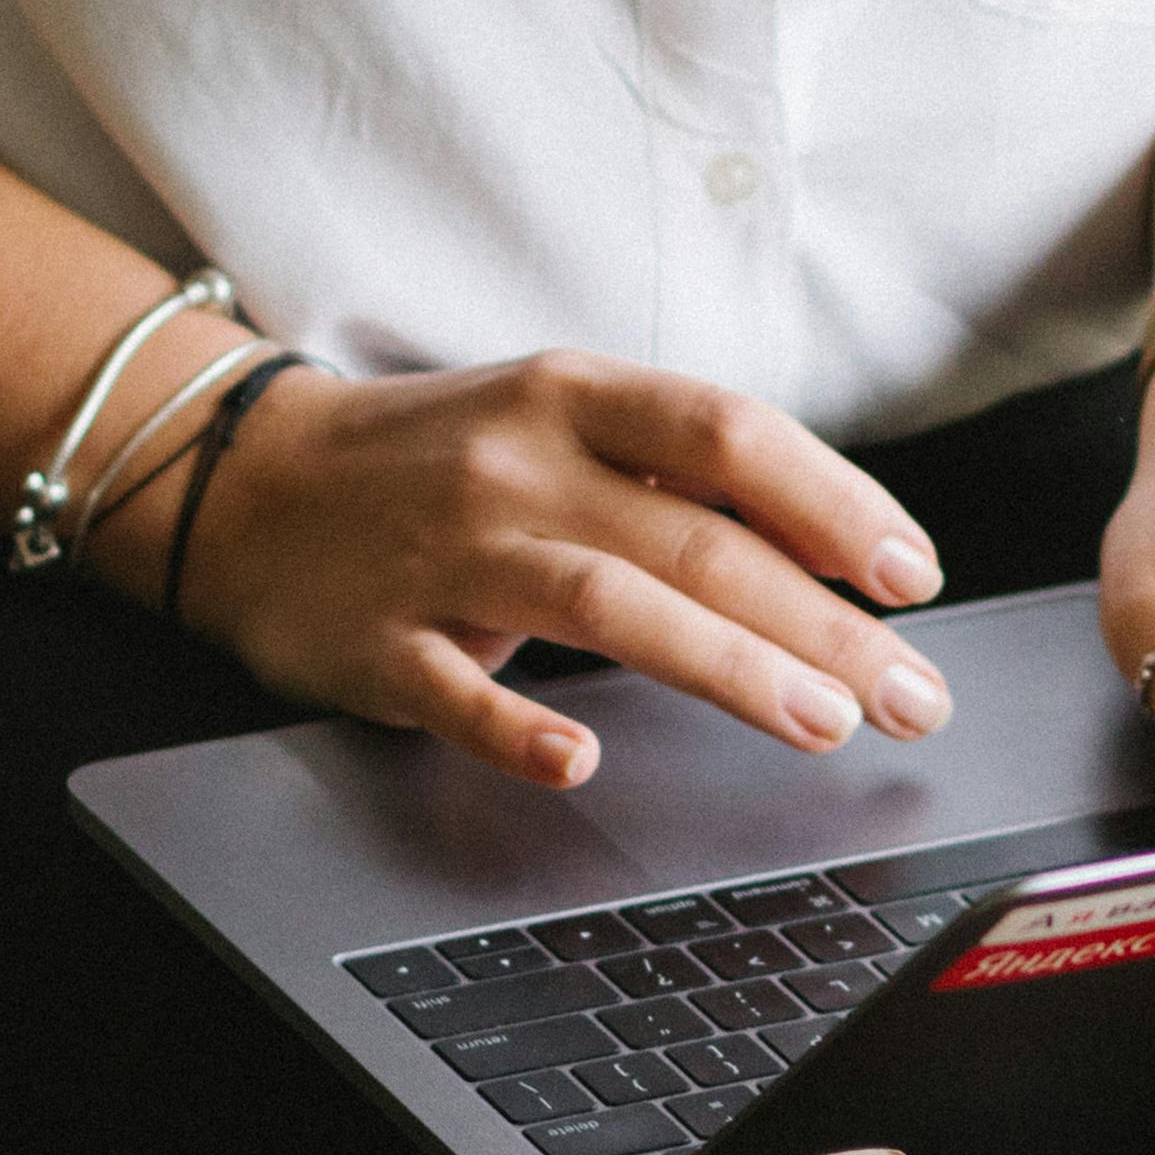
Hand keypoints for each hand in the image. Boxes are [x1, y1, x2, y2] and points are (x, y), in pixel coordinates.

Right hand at [158, 349, 956, 790]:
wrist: (240, 481)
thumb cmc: (439, 458)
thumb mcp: (557, 418)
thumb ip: (679, 468)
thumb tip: (839, 542)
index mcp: (573, 395)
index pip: (730, 432)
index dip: (832, 503)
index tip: (912, 575)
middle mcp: (516, 462)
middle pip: (695, 538)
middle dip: (823, 625)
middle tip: (914, 696)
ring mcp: (444, 552)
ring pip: (604, 602)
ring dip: (724, 665)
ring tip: (820, 724)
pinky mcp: (376, 640)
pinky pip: (452, 689)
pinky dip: (517, 726)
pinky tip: (581, 759)